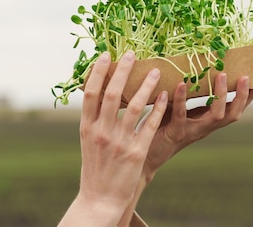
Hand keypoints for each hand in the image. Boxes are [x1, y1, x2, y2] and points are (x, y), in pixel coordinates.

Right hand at [58, 51, 168, 226]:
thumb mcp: (88, 140)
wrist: (100, 199)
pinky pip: (150, 125)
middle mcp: (101, 132)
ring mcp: (119, 142)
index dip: (98, 72)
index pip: (90, 93)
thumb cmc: (95, 168)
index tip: (107, 55)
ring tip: (157, 71)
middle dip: (122, 71)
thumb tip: (97, 92)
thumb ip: (94, 118)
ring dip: (146, 86)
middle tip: (132, 53)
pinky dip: (158, 108)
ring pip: (135, 106)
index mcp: (86, 127)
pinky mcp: (136, 152)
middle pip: (111, 94)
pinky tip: (166, 96)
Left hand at [143, 72, 252, 180]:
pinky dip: (181, 99)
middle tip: (244, 76)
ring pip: (216, 116)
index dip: (249, 98)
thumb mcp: (179, 107)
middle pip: (233, 114)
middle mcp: (205, 127)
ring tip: (221, 76)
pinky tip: (179, 84)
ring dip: (221, 96)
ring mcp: (193, 131)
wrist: (145, 155)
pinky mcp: (176, 132)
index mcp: (209, 121)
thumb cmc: (162, 125)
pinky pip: (181, 115)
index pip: (236, 109)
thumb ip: (187, 92)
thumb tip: (191, 65)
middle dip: (242, 96)